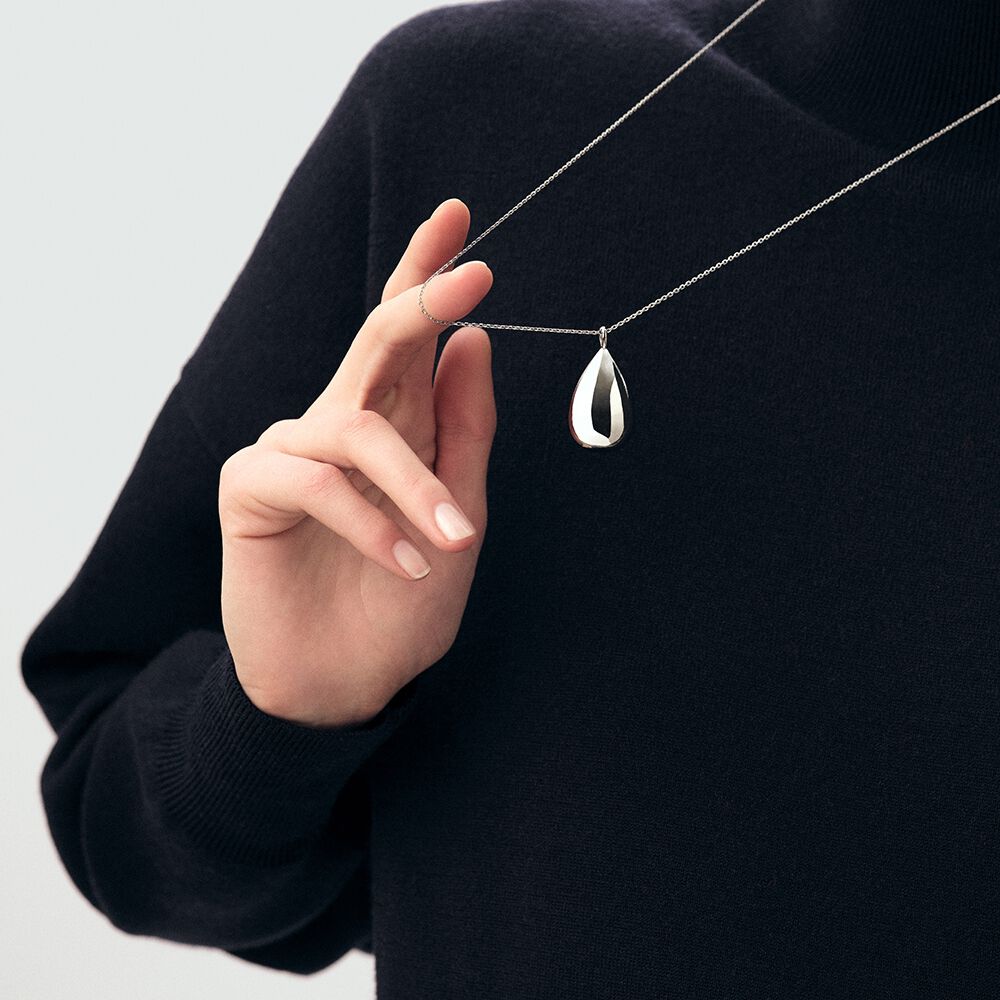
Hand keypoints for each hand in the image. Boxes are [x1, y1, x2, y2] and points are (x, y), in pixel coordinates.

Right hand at [217, 198, 495, 727]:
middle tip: (473, 276)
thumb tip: (472, 340)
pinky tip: (404, 563)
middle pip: (375, 341)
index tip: (460, 217)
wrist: (347, 682)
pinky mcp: (250, 487)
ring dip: (416, 485)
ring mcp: (291, 451)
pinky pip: (316, 480)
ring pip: (358, 429)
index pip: (407, 338)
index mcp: (393, 425)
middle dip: (421, 302)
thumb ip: (462, 430)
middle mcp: (340, 424)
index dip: (428, 276)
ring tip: (453, 539)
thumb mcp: (459, 513)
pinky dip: (368, 521)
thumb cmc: (406, 601)